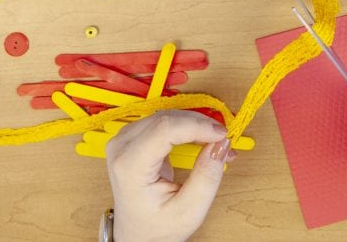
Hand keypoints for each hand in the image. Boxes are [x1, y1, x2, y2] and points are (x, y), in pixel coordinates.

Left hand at [105, 110, 234, 241]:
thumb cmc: (156, 227)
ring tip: (216, 145)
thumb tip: (222, 143)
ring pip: (168, 115)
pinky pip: (165, 121)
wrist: (137, 233)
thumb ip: (207, 176)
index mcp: (129, 167)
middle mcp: (121, 147)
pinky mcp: (134, 136)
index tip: (223, 134)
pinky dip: (188, 128)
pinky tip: (203, 140)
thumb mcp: (189, 211)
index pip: (164, 128)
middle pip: (167, 118)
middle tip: (224, 143)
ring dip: (196, 126)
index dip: (197, 125)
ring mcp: (125, 139)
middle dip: (201, 126)